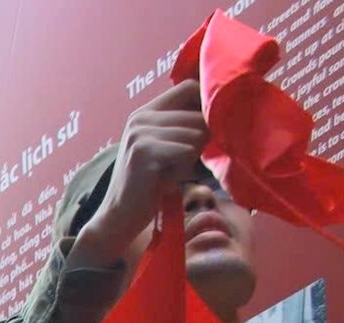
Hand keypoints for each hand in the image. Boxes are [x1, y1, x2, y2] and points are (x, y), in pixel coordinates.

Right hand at [71, 83, 207, 268]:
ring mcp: (140, 133)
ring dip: (192, 157)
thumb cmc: (150, 184)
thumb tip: (223, 110)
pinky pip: (187, 151)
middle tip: (180, 163)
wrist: (120, 216)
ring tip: (171, 171)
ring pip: (196, 133)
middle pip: (198, 114)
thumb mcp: (166, 147)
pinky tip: (167, 179)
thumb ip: (184, 126)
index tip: (207, 128)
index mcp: (145, 112)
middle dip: (201, 140)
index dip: (206, 104)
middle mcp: (140, 117)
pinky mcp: (143, 152)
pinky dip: (183, 168)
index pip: (189, 87)